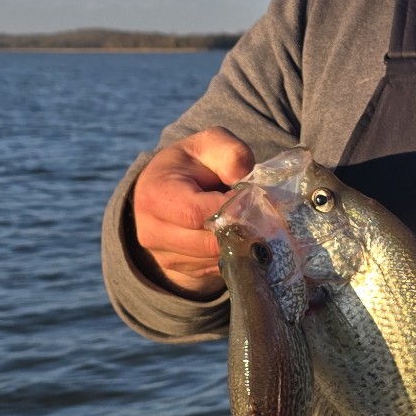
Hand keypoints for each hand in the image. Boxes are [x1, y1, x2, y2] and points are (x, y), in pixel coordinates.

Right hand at [131, 128, 254, 293]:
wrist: (169, 190)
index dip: (231, 208)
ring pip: (215, 260)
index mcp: (155, 195)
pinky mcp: (179, 271)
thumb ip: (231, 154)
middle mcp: (152, 231)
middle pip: (208, 243)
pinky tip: (239, 237)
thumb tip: (246, 183)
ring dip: (240, 246)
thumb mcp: (210, 145)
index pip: (197, 213)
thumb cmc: (193, 164)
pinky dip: (233, 256)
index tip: (251, 198)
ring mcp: (163, 256)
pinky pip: (215, 270)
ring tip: (251, 224)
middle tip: (263, 216)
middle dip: (240, 230)